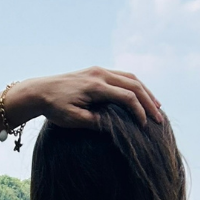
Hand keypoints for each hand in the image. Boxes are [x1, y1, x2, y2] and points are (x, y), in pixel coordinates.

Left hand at [11, 67, 162, 129]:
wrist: (39, 90)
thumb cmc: (55, 108)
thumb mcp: (73, 120)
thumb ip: (95, 122)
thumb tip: (115, 128)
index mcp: (95, 86)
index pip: (126, 97)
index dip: (139, 111)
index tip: (145, 126)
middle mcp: (100, 74)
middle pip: (134, 84)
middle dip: (149, 102)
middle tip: (159, 118)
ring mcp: (99, 70)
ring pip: (130, 78)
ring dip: (145, 92)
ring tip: (156, 106)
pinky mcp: (97, 72)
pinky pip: (122, 76)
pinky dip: (135, 86)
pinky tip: (141, 96)